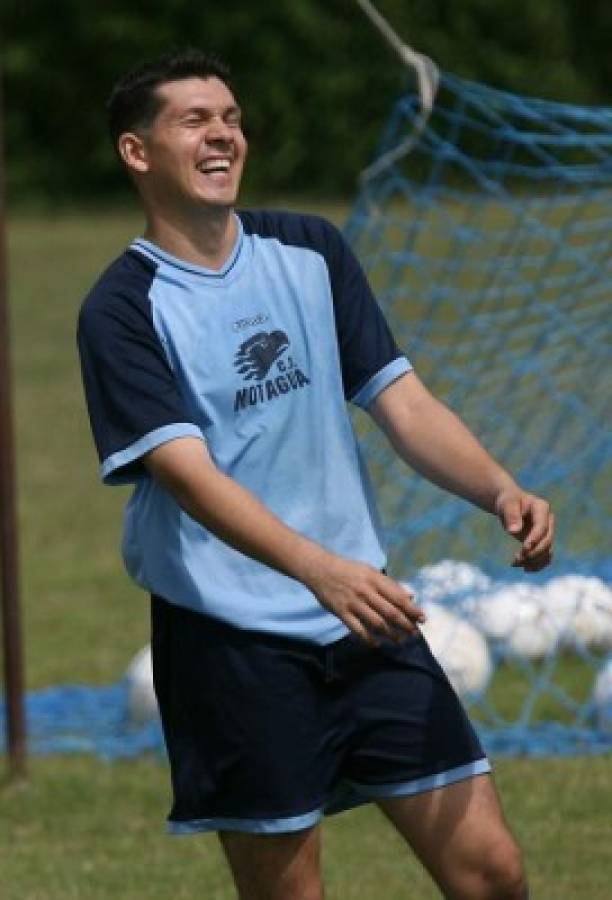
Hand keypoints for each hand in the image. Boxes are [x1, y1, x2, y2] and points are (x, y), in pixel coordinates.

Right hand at [303, 553, 425, 645]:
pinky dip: (368, 638)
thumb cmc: (349, 570)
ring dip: (390, 634)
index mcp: (375, 579)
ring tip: (399, 641)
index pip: (398, 597)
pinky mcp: (342, 612)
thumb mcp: (370, 571)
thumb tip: (410, 596)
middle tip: (414, 634)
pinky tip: (376, 643)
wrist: (320, 569)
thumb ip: (390, 584)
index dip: (412, 609)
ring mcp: (354, 603)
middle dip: (405, 624)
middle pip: (390, 612)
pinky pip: (357, 629)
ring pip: (376, 622)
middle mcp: (366, 591)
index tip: (423, 619)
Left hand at [494, 488, 553, 571]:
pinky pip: (545, 556)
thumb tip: (514, 531)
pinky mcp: (543, 542)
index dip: (535, 539)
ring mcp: (547, 532)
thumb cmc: (508, 502)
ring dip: (534, 561)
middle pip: (547, 541)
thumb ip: (511, 515)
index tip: (524, 549)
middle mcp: (548, 521)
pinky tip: (525, 569)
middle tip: (516, 559)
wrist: (510, 504)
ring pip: (547, 551)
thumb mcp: (507, 504)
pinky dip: (537, 564)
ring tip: (515, 564)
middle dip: (533, 552)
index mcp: (542, 508)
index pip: (542, 526)